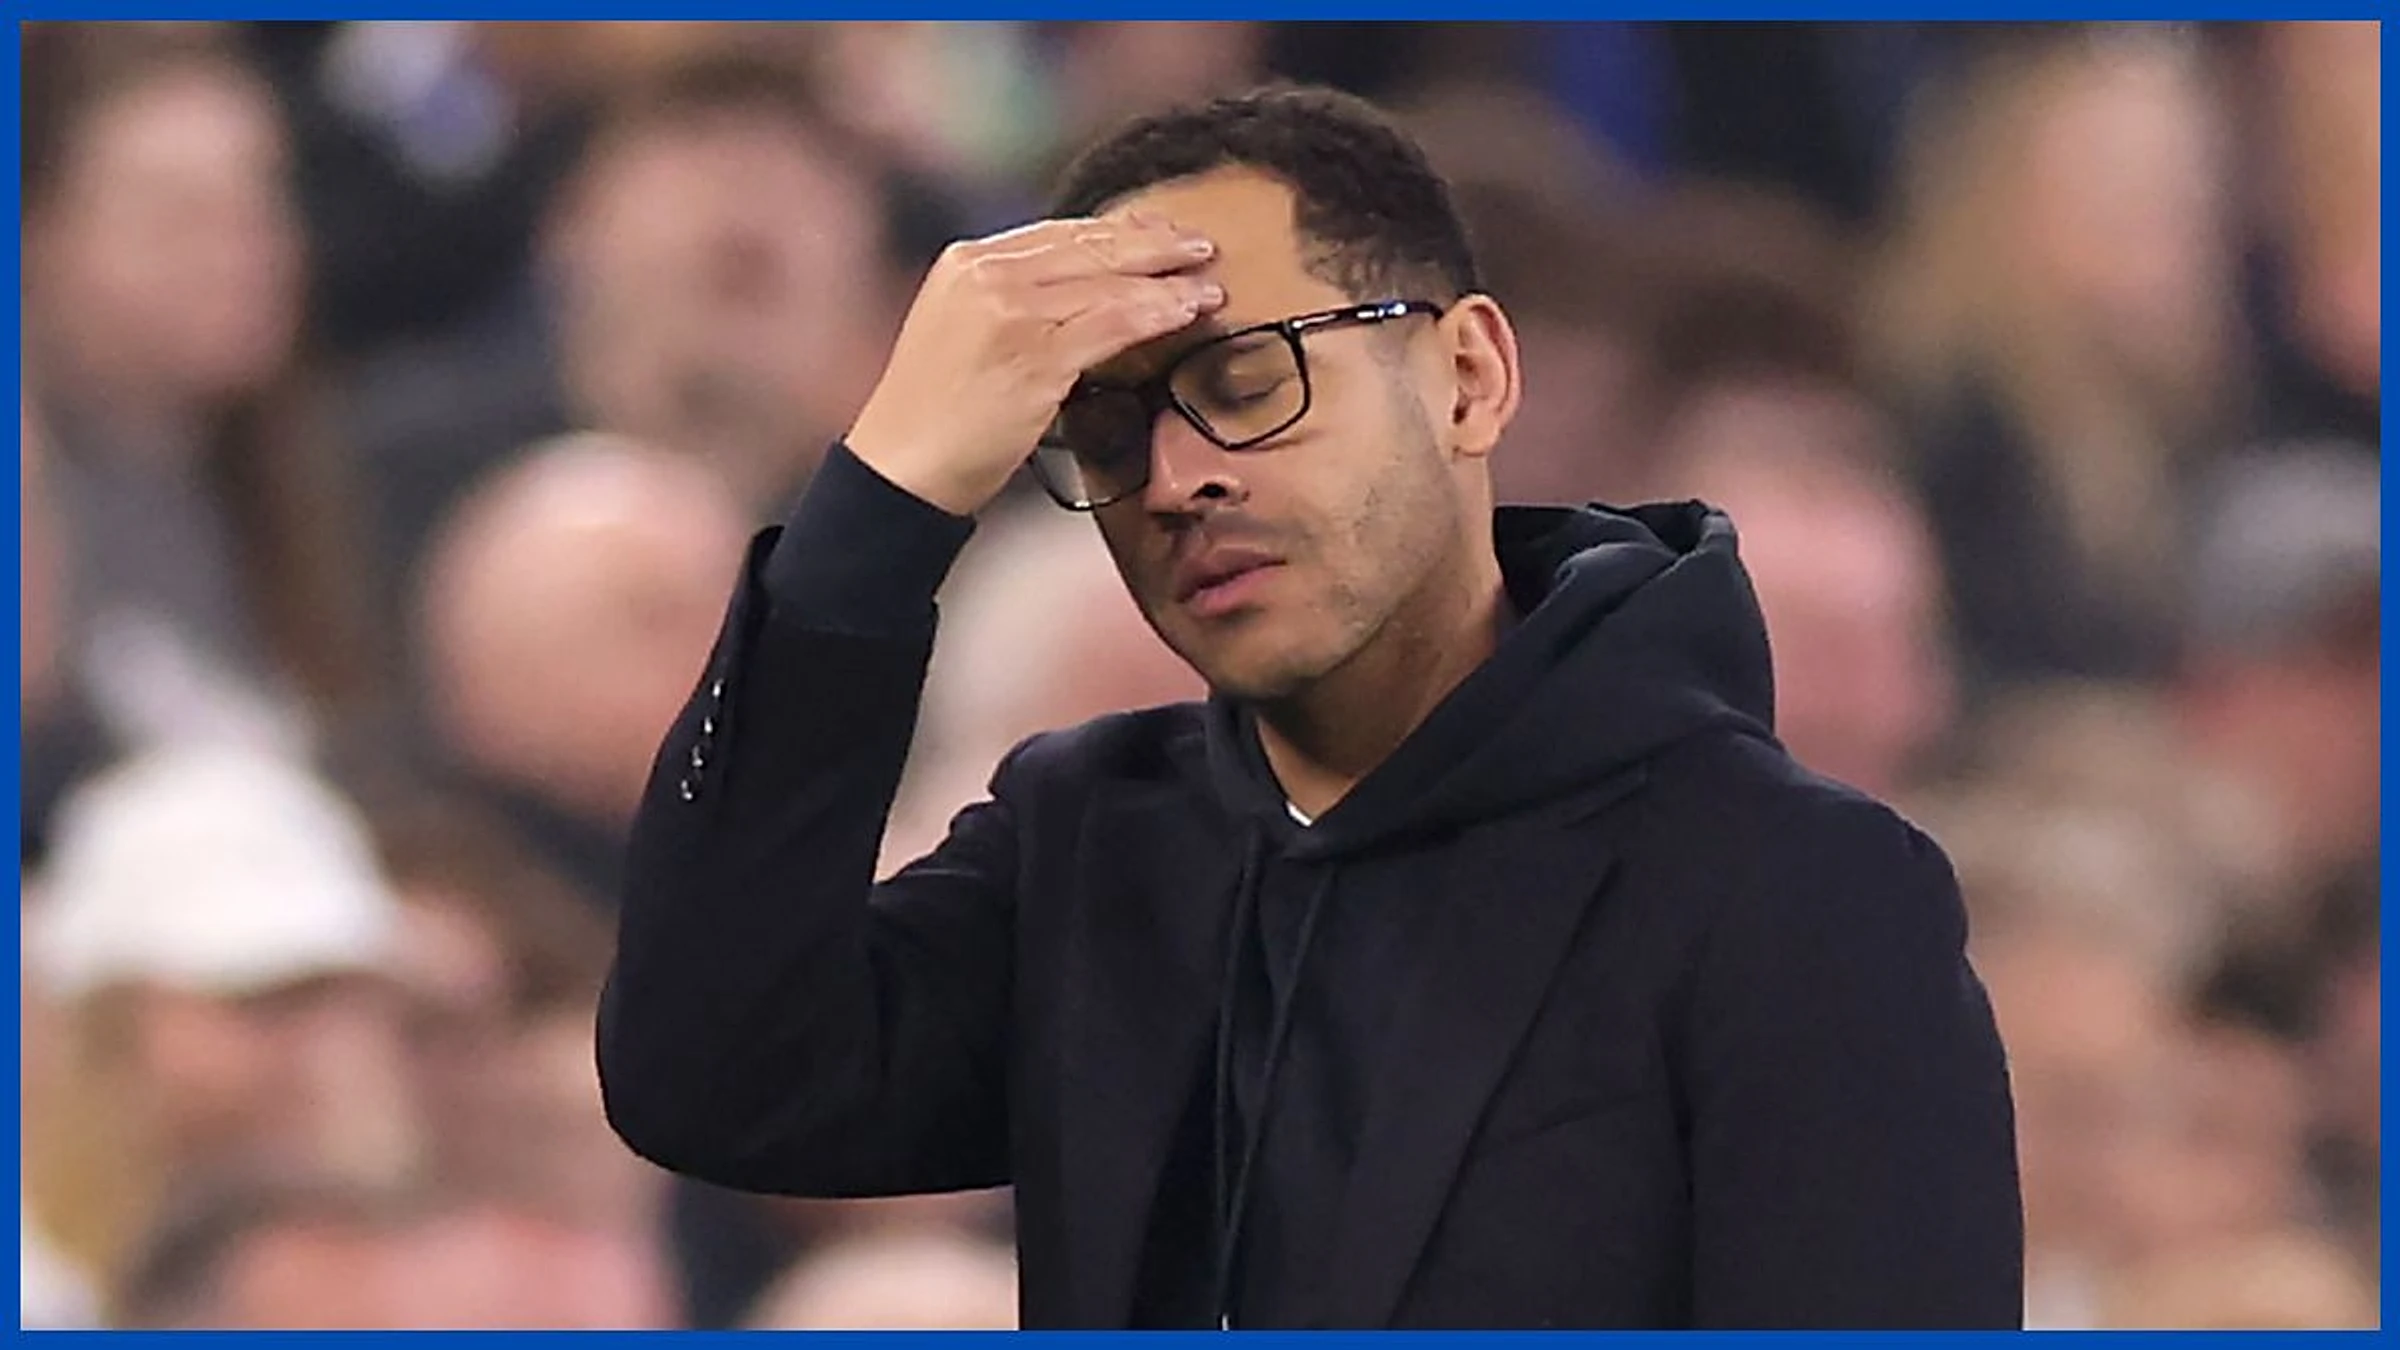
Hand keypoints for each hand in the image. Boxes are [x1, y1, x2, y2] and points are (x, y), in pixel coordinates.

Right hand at [845, 211, 1227, 516]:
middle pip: (1090, 246)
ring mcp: (1010, 311)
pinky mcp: (1034, 354)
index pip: (1059, 233)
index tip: (1159, 232)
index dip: (1118, 231)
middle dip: (1153, 243)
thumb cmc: (938, 414)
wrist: (901, 466)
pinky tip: (1187, 311)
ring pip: (1108, 281)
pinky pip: (1112, 322)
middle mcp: (986, 273)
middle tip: (1200, 246)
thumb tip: (1085, 292)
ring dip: (1167, 280)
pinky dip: (1157, 313)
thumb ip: (1014, 302)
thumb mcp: (965, 332)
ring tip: (1210, 283)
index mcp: (968, 261)